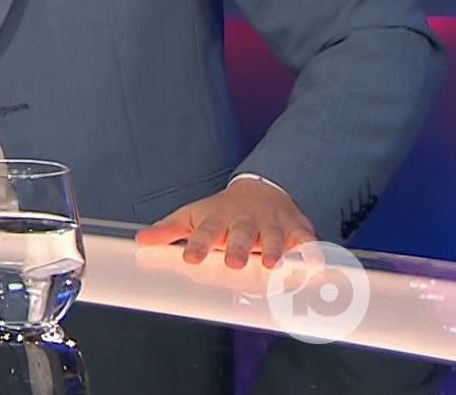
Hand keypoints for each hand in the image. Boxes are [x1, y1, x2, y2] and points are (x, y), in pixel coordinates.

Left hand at [135, 177, 316, 268]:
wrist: (260, 190)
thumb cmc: (221, 212)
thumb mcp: (192, 217)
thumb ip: (168, 231)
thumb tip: (140, 241)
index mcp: (217, 220)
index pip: (205, 232)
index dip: (198, 245)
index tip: (190, 258)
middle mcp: (245, 222)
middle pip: (241, 235)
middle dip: (239, 248)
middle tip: (235, 263)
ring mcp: (271, 224)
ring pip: (274, 237)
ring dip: (274, 250)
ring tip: (272, 264)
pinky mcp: (295, 229)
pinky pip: (306, 240)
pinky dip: (312, 251)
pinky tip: (315, 264)